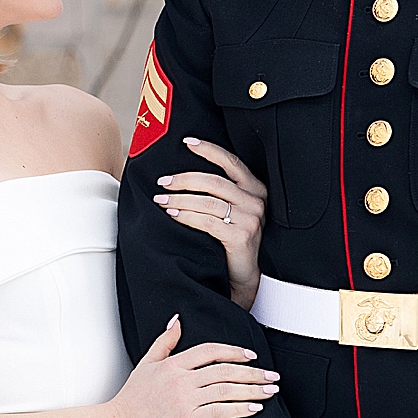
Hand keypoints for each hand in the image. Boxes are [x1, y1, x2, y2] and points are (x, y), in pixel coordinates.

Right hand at [107, 317, 278, 417]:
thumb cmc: (132, 397)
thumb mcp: (147, 363)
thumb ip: (165, 341)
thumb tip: (177, 320)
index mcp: (173, 364)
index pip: (210, 351)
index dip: (233, 351)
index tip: (251, 355)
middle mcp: (181, 379)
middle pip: (224, 371)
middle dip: (252, 372)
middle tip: (272, 375)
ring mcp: (184, 400)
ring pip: (226, 390)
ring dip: (252, 390)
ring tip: (270, 390)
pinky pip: (220, 412)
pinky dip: (239, 409)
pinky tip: (254, 408)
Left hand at [154, 136, 268, 307]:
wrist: (246, 276)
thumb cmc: (234, 240)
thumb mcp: (233, 210)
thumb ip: (221, 192)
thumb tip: (185, 174)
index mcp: (255, 188)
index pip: (231, 162)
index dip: (208, 149)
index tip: (187, 141)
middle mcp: (256, 200)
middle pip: (214, 181)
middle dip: (184, 179)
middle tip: (163, 182)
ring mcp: (251, 218)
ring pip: (207, 200)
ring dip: (180, 199)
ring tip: (161, 200)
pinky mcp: (242, 236)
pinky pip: (207, 221)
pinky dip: (187, 216)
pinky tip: (174, 215)